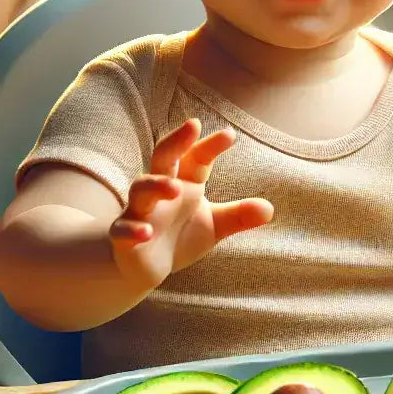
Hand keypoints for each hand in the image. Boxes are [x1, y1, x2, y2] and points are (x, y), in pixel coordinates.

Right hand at [109, 118, 271, 289]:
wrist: (144, 267)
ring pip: (141, 190)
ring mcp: (139, 212)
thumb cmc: (179, 236)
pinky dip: (131, 229)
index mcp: (183, 183)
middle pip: (163, 158)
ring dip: (156, 186)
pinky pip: (122, 229)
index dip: (210, 146)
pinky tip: (145, 233)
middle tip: (191, 125)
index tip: (230, 135)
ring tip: (175, 189)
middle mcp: (160, 191)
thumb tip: (269, 209)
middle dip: (176, 142)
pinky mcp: (124, 237)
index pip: (196, 158)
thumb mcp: (214, 226)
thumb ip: (238, 216)